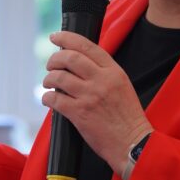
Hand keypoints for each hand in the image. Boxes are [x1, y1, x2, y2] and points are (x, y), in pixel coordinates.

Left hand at [42, 31, 152, 175]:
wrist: (133, 143)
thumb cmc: (127, 116)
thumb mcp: (122, 85)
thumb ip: (103, 72)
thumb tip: (78, 61)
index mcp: (113, 71)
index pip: (86, 46)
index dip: (67, 38)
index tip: (55, 36)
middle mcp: (101, 80)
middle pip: (70, 58)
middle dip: (54, 58)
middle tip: (50, 64)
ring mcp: (90, 96)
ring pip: (59, 77)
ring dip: (49, 79)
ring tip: (48, 83)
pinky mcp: (80, 113)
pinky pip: (55, 99)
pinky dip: (47, 98)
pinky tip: (48, 100)